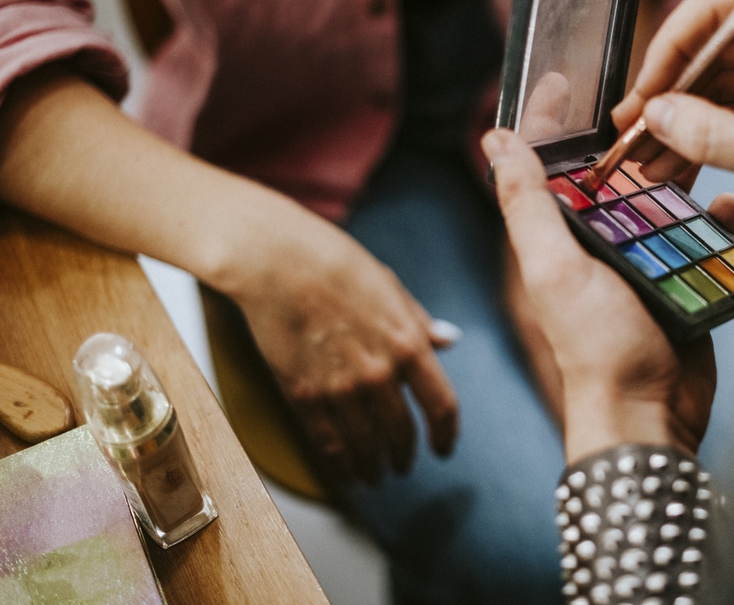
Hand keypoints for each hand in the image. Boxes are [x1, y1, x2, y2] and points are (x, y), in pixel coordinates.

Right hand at [211, 201, 459, 484]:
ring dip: (374, 466)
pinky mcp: (303, 394)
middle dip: (405, 455)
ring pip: (365, 445)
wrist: (279, 262)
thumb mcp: (392, 288)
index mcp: (409, 344)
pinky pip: (327, 443)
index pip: (441, 406)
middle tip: (404, 466)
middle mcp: (379, 373)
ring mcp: (340, 387)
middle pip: (402, 433)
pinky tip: (345, 472)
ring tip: (375, 475)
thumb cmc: (339, 265)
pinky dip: (340, 464)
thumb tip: (450, 340)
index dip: (446, 434)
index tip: (443, 448)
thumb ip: (420, 322)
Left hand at [483, 128, 729, 463]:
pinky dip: (717, 220)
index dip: (548, 120)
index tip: (560, 76)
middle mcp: (598, 245)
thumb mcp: (554, 268)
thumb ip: (528, 205)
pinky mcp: (683, 282)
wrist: (650, 412)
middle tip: (658, 101)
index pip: (549, 165)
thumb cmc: (595, 345)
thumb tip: (494, 142)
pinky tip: (730, 203)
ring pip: (664, 201)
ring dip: (681, 174)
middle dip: (633, 139)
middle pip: (614, 176)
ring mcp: (643, 263)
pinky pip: (703, 239)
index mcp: (560, 237)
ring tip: (702, 141)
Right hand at [612, 0, 733, 225]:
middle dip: (668, 97)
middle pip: (705, 47)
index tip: (642, 95)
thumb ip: (717, 136)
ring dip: (680, 123)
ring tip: (648, 163)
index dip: (666, 52)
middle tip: (632, 136)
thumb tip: (658, 120)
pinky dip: (703, 134)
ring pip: (711, 81)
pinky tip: (676, 163)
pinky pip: (727, 104)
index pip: (712, 9)